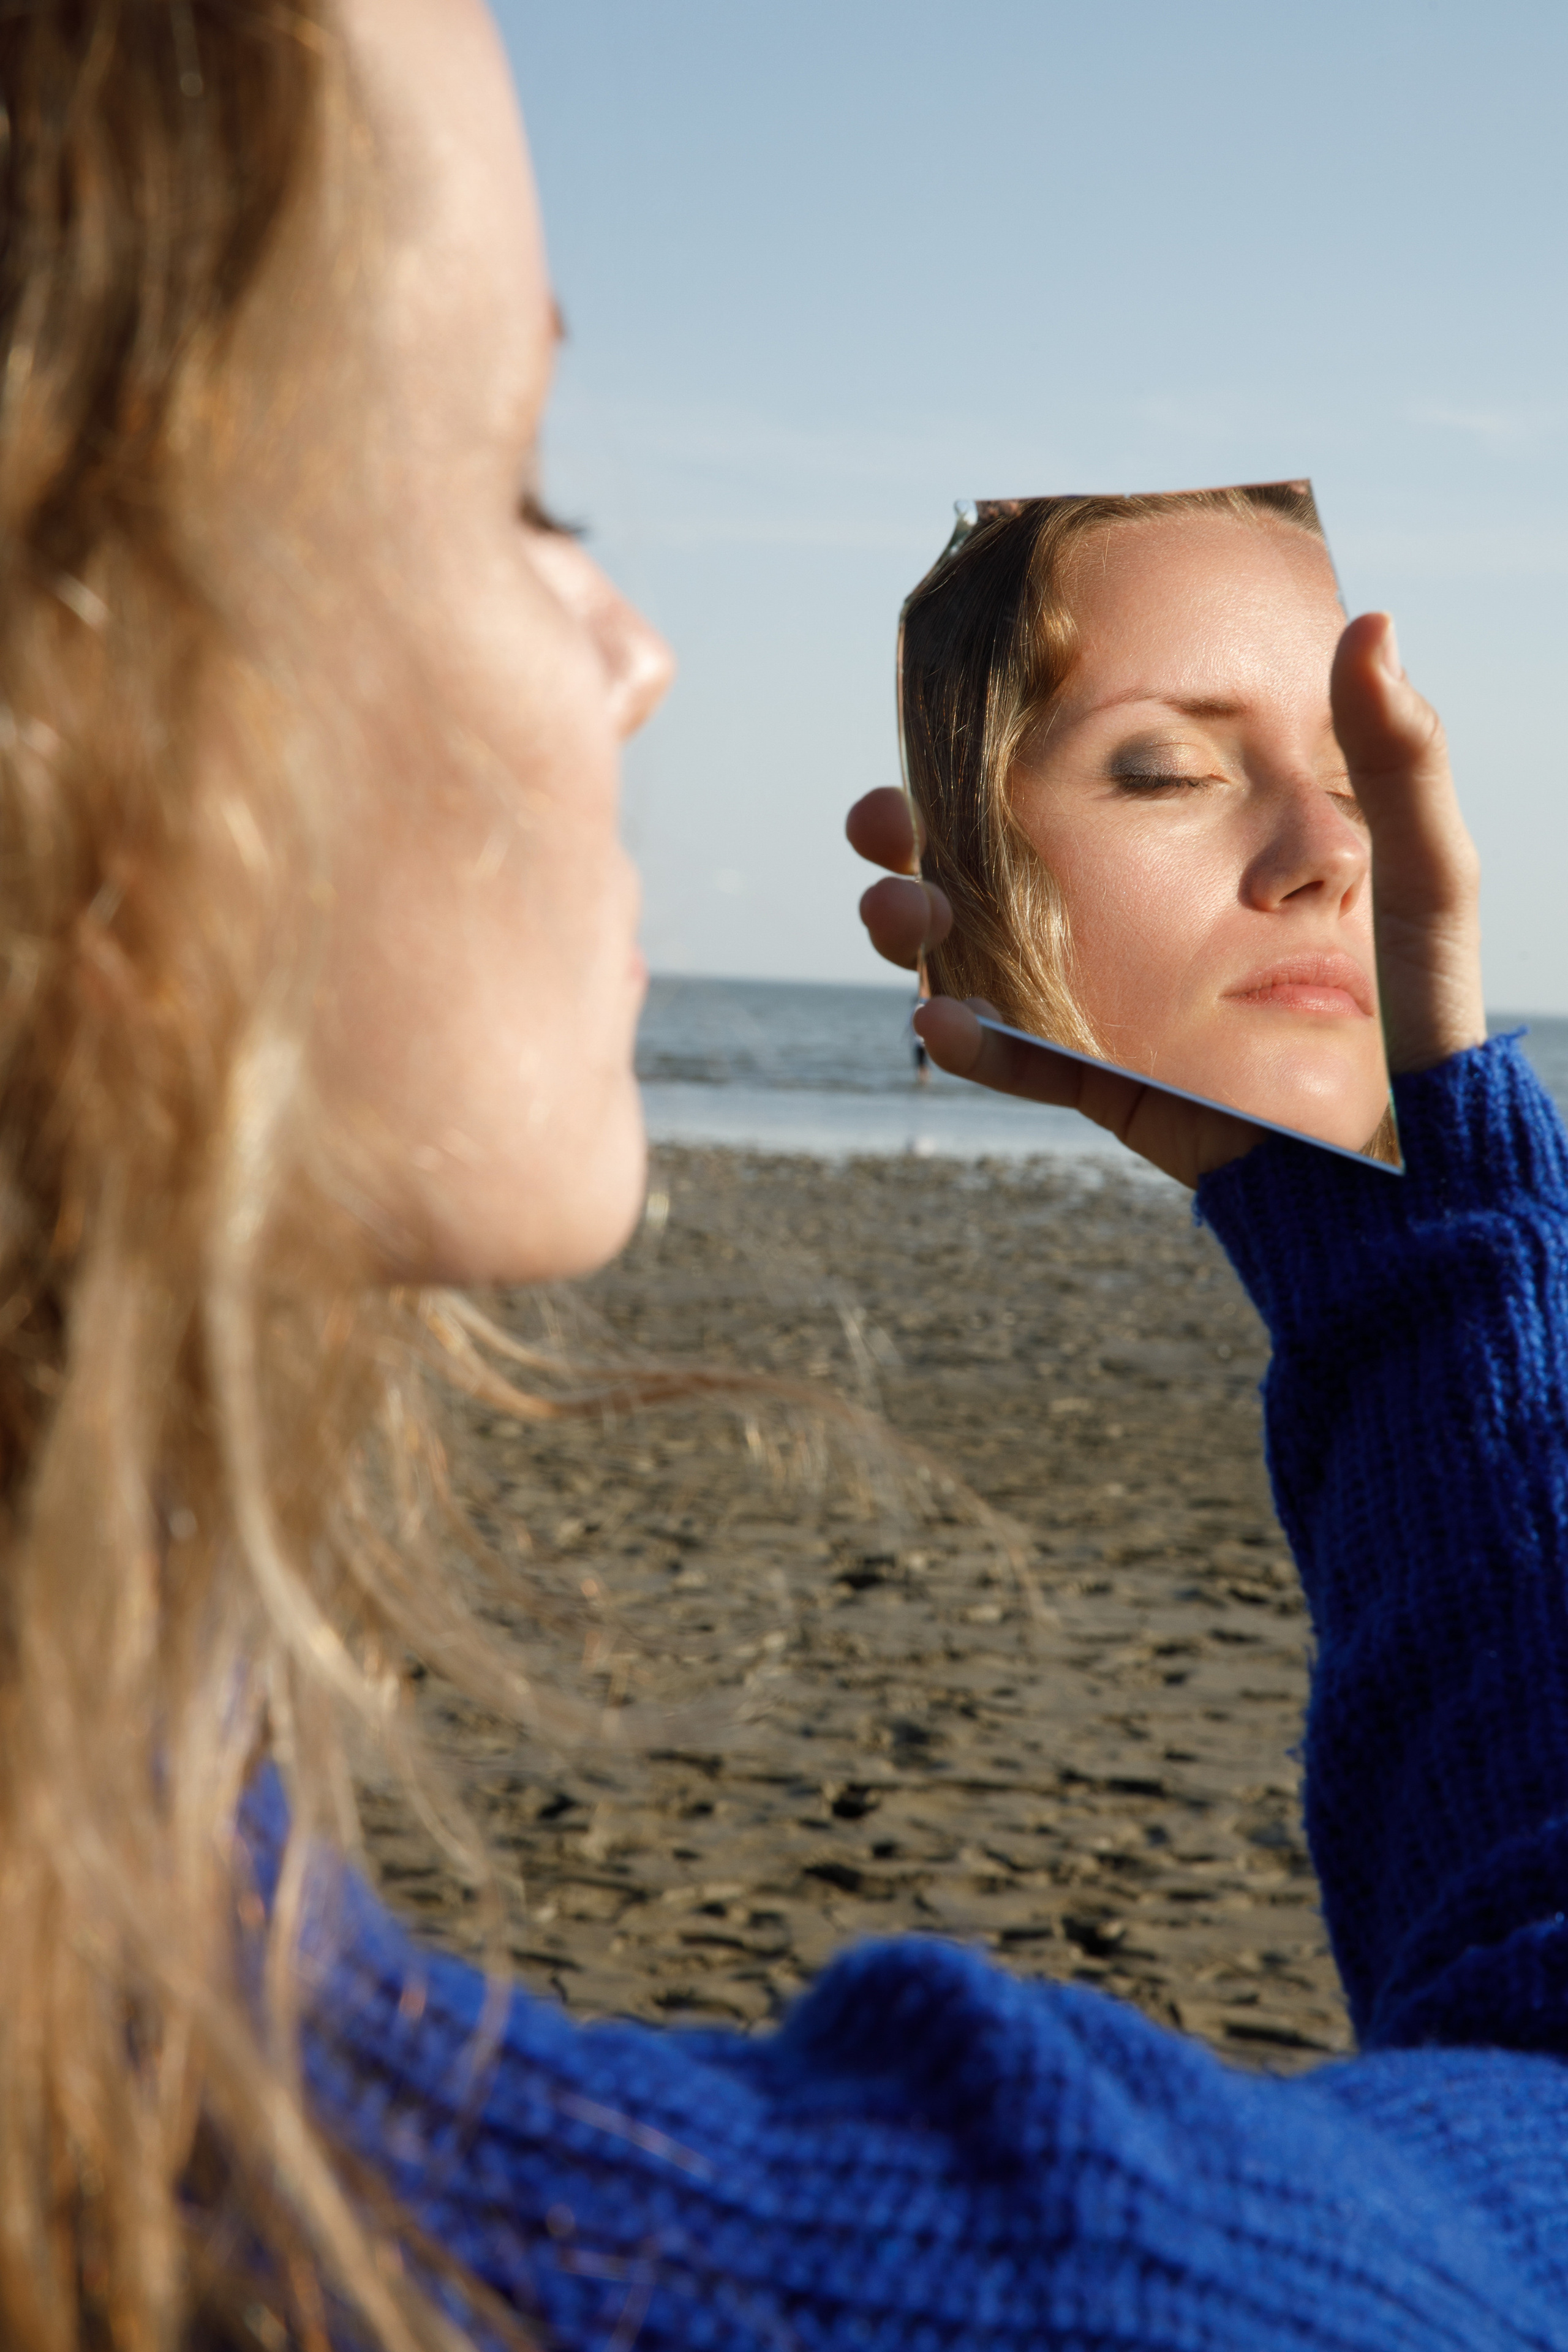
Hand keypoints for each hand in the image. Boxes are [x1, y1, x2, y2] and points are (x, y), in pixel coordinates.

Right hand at [846, 613, 1484, 1186]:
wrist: (1409, 1150)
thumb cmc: (1421, 1005)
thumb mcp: (1422, 871)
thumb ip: (1400, 758)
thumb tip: (1373, 627)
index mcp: (1169, 855)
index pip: (1056, 791)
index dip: (978, 759)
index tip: (929, 727)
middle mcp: (1118, 923)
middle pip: (982, 870)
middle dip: (907, 845)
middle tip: (883, 825)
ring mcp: (1104, 1002)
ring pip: (976, 959)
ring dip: (915, 932)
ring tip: (905, 919)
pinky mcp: (1108, 1080)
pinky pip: (1025, 1062)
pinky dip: (974, 1046)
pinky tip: (939, 1020)